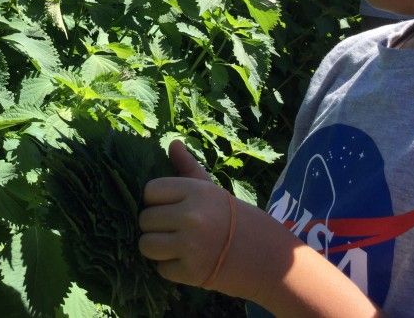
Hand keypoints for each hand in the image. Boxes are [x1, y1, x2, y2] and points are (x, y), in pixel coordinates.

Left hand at [138, 140, 233, 289]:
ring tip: (176, 246)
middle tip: (175, 230)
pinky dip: (171, 268)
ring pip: (146, 245)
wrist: (267, 256)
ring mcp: (190, 245)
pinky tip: (188, 262)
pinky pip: (160, 269)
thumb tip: (173, 143)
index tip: (170, 207)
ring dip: (157, 249)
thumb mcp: (211, 190)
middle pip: (145, 219)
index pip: (150, 191)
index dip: (156, 201)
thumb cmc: (234, 218)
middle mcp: (191, 216)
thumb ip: (187, 167)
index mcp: (195, 191)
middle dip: (156, 226)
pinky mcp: (191, 272)